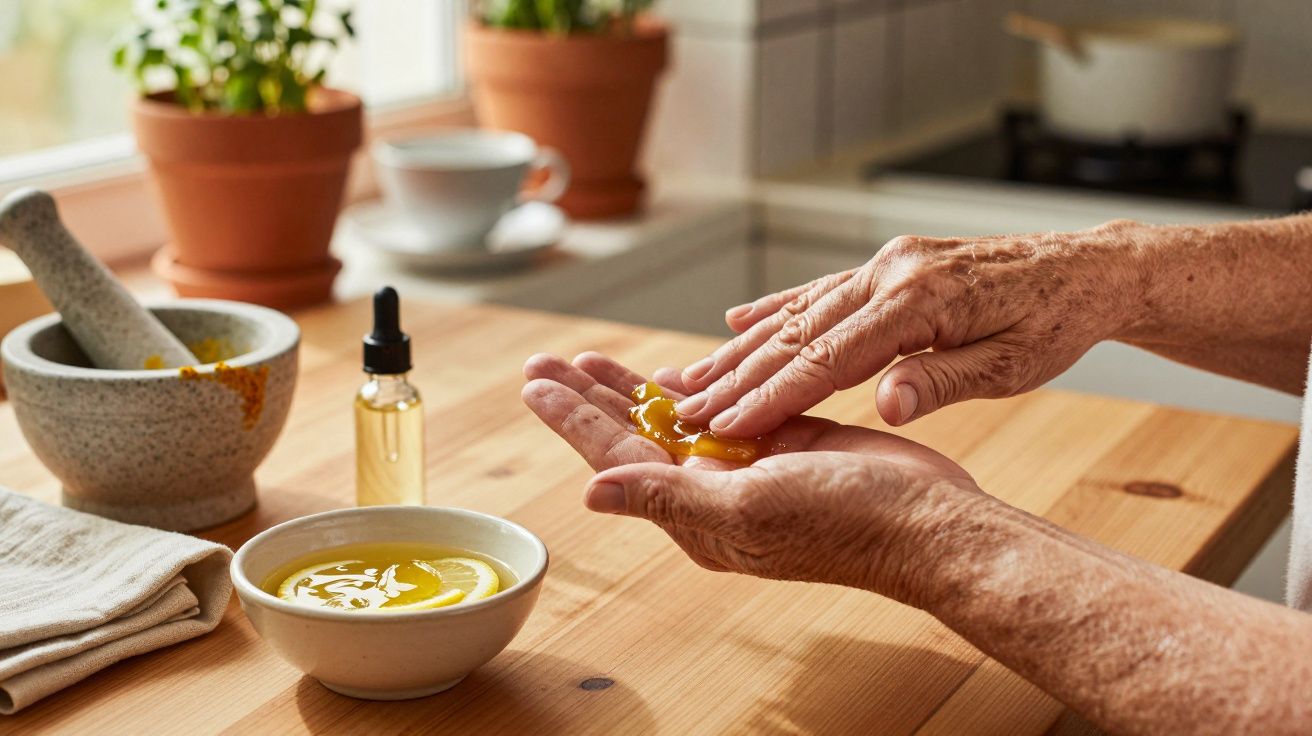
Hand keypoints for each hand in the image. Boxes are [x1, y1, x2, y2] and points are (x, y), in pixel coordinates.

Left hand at [521, 351, 980, 598]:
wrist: (925, 521)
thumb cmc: (846, 523)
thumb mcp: (748, 511)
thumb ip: (669, 498)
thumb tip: (591, 492)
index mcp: (693, 512)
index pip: (616, 456)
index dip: (574, 418)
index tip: (536, 383)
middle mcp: (709, 492)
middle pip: (633, 435)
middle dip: (587, 397)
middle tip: (544, 362)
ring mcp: (744, 467)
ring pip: (671, 419)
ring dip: (629, 389)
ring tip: (586, 360)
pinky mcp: (779, 442)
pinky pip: (720, 409)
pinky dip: (690, 388)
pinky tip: (666, 370)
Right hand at [671, 223, 1145, 436]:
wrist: (1086, 269)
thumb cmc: (1054, 324)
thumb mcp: (1010, 365)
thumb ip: (942, 382)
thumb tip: (883, 406)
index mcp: (919, 301)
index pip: (827, 360)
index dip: (771, 397)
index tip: (724, 427)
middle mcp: (890, 273)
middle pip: (797, 333)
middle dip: (736, 376)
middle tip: (682, 409)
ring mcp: (886, 264)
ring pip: (798, 311)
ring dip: (743, 347)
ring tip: (693, 375)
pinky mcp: (888, 265)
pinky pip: (820, 290)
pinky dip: (775, 309)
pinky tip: (737, 322)